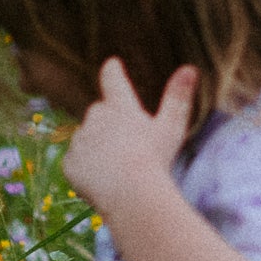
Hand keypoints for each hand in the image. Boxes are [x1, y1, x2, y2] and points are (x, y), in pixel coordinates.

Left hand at [63, 59, 195, 217]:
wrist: (131, 196)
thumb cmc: (156, 160)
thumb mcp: (172, 128)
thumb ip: (179, 97)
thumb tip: (190, 68)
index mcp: (120, 107)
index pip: (113, 79)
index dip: (113, 71)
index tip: (112, 64)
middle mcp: (95, 118)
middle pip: (100, 112)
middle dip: (110, 123)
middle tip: (128, 145)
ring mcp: (80, 140)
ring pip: (86, 138)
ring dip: (98, 147)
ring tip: (118, 168)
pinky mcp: (70, 163)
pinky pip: (76, 162)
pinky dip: (87, 169)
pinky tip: (104, 181)